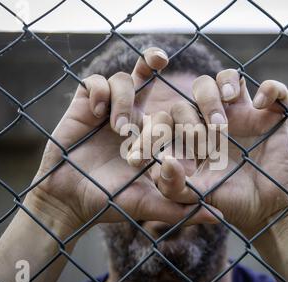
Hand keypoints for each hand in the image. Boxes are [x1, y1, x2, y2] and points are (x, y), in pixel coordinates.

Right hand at [27, 48, 218, 235]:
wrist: (67, 201)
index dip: (176, 92)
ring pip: (121, 79)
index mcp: (149, 133)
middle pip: (145, 74)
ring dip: (122, 97)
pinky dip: (97, 91)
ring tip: (116, 127)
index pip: (170, 105)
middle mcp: (130, 117)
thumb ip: (182, 208)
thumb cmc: (108, 201)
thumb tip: (220, 215)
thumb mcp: (149, 204)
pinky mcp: (82, 108)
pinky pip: (92, 83)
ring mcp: (106, 111)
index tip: (174, 87)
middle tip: (160, 59)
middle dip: (151, 61)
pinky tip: (96, 112)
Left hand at [130, 70, 287, 237]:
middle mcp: (214, 118)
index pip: (171, 114)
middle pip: (197, 89)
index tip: (182, 150)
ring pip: (226, 78)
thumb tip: (165, 161)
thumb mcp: (194, 198)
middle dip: (200, 108)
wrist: (263, 208)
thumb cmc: (225, 200)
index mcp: (191, 133)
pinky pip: (273, 89)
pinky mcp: (271, 116)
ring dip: (225, 84)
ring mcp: (243, 114)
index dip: (167, 126)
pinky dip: (270, 89)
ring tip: (229, 100)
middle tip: (213, 134)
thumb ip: (172, 186)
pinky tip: (261, 105)